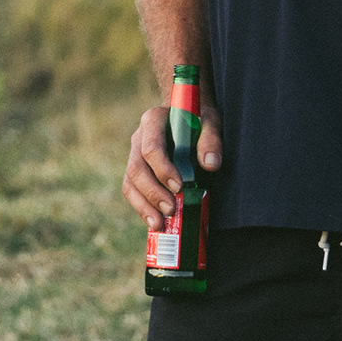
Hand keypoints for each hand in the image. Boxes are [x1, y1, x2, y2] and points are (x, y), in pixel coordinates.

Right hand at [124, 98, 223, 227]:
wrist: (187, 116)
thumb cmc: (198, 119)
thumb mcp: (209, 122)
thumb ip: (210, 140)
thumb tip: (211, 164)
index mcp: (153, 121)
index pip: (150, 148)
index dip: (162, 169)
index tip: (179, 186)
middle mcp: (138, 138)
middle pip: (137, 169)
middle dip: (153, 193)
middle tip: (171, 209)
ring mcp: (134, 156)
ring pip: (130, 183)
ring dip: (144, 205)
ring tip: (160, 224)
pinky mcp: (137, 172)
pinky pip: (132, 192)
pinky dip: (142, 208)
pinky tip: (155, 223)